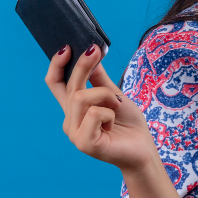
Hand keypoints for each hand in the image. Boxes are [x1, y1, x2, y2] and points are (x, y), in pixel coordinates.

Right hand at [45, 44, 159, 173]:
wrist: (142, 150)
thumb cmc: (128, 124)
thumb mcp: (114, 94)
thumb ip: (99, 78)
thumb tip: (91, 52)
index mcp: (74, 109)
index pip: (55, 83)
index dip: (56, 65)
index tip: (67, 46)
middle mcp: (70, 120)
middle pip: (70, 85)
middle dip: (84, 65)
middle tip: (96, 49)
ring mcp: (74, 133)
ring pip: (81, 97)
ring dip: (105, 95)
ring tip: (117, 105)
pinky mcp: (84, 143)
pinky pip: (93, 114)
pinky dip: (109, 113)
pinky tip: (113, 124)